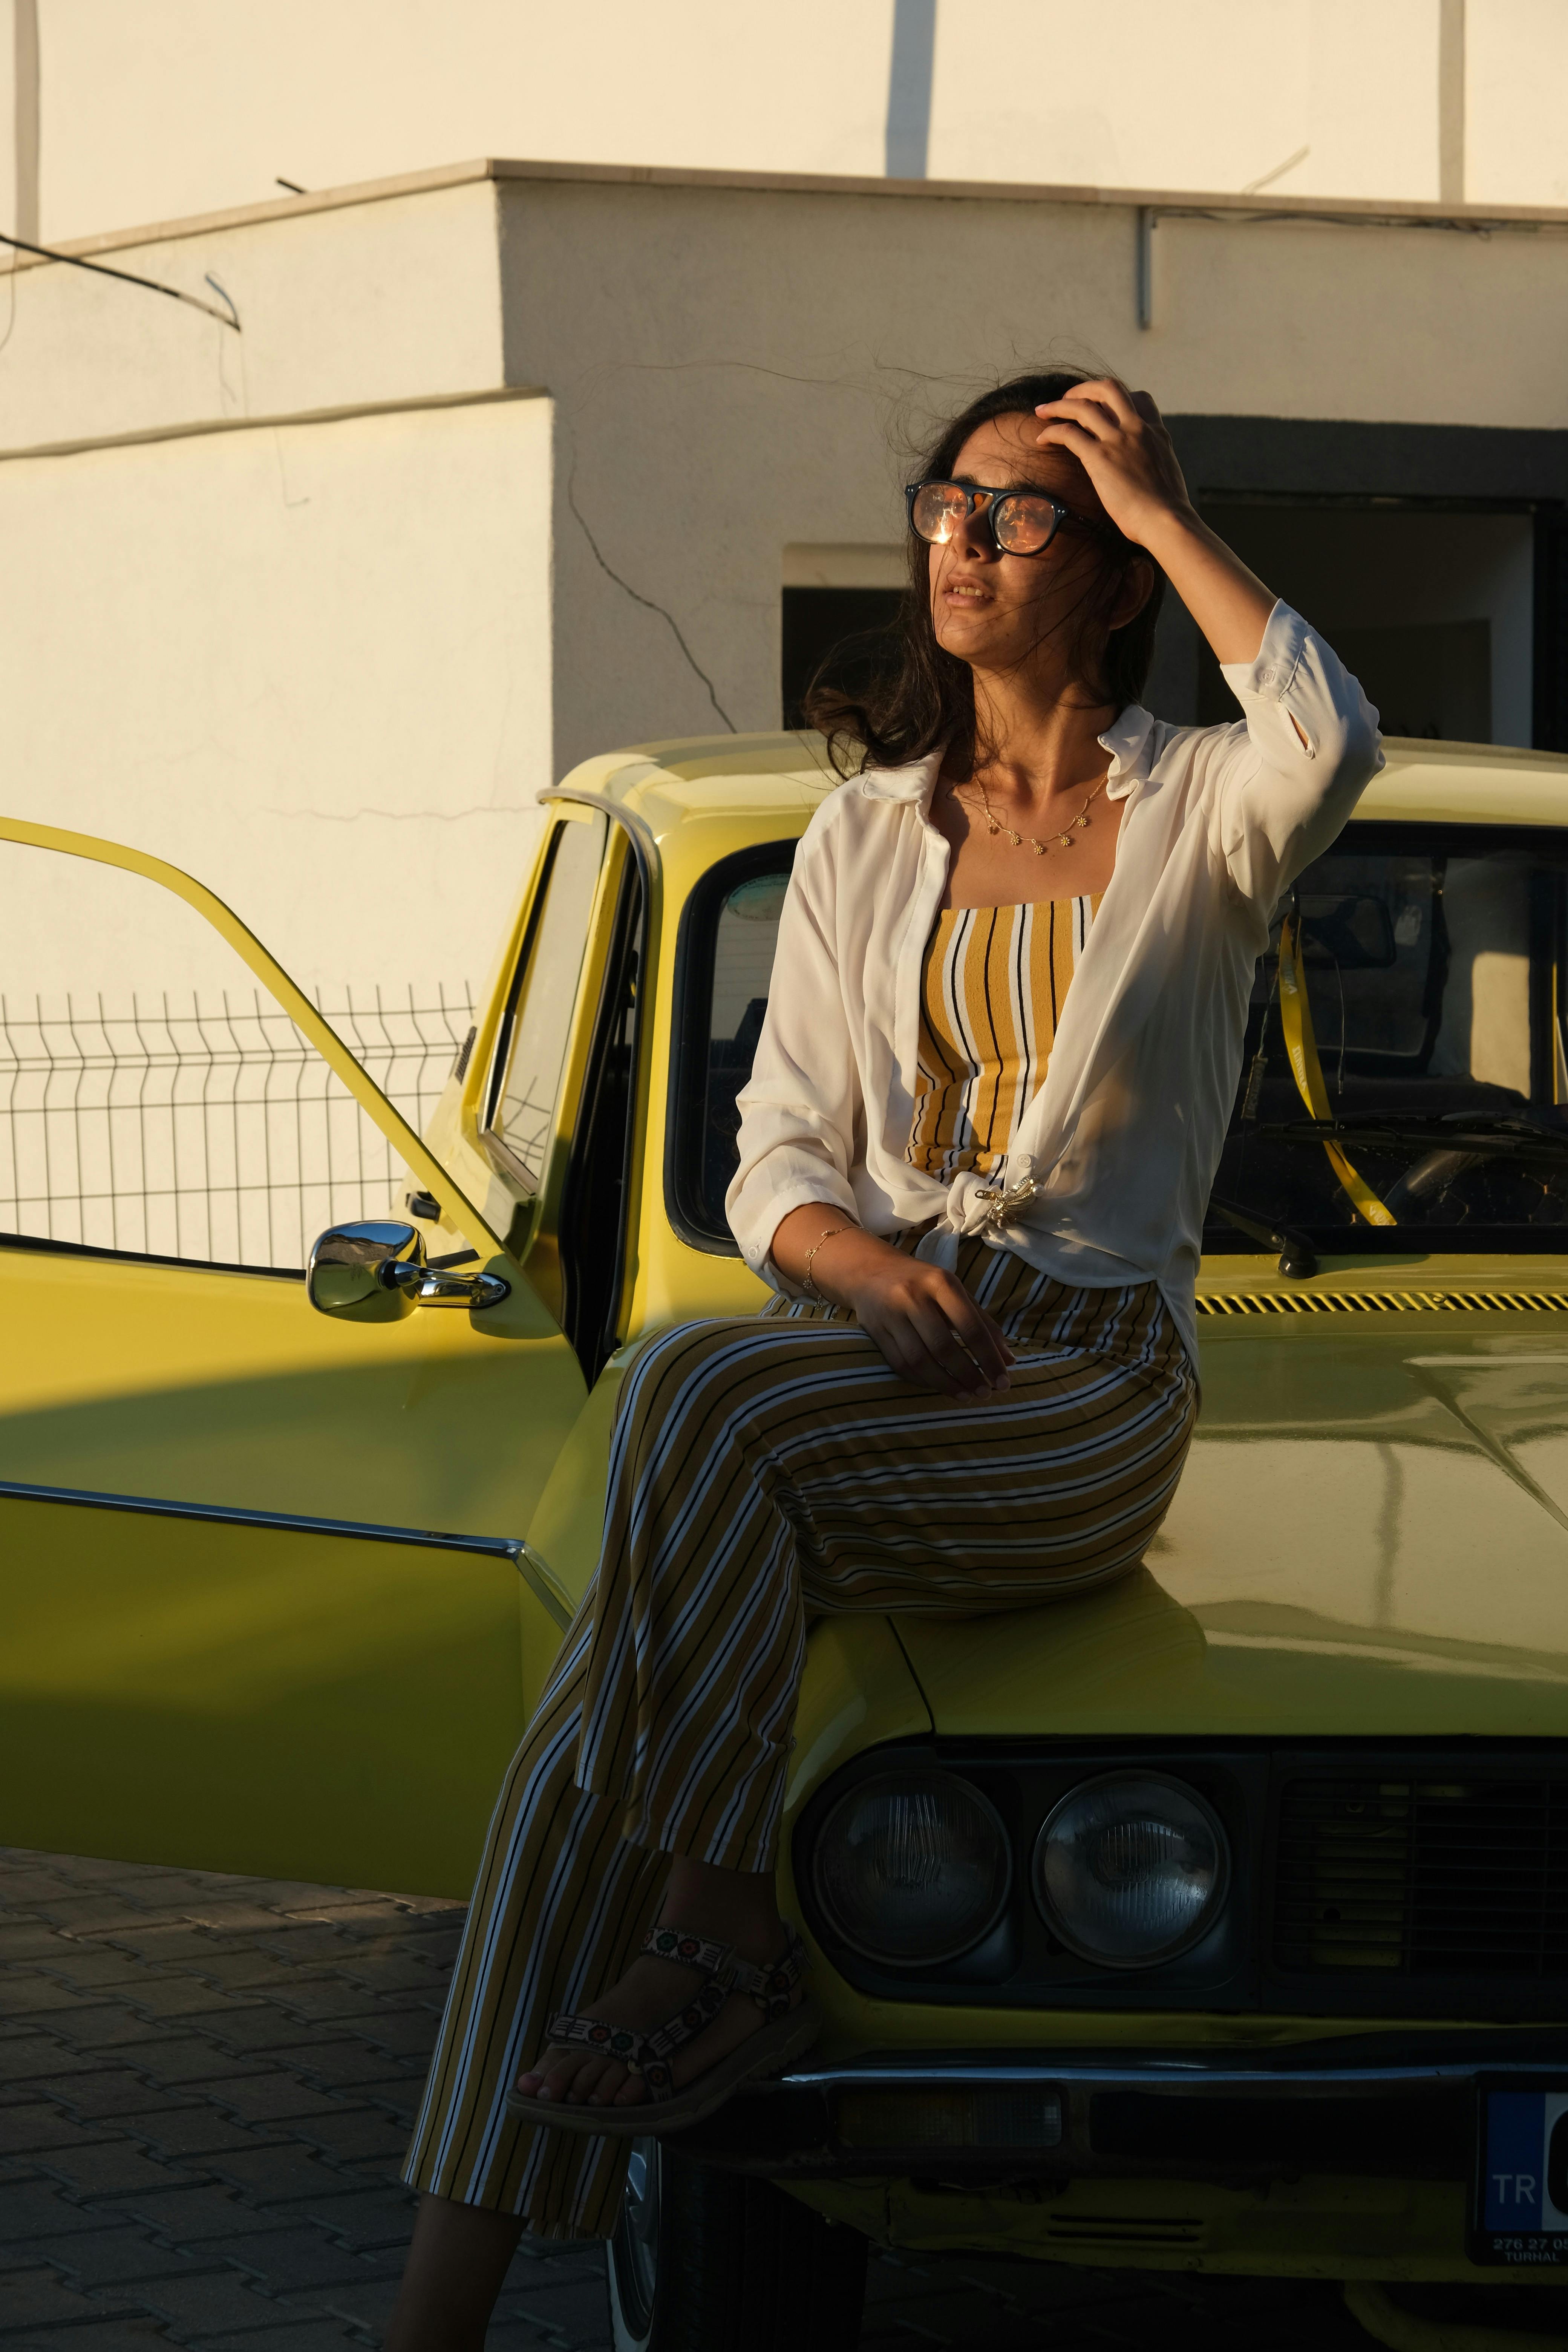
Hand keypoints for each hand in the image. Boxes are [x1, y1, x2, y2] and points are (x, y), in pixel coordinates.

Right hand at [770, 1210, 1014, 1402]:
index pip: (970, 1326)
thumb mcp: (955, 1292)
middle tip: (985, 1393)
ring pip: (920, 1360)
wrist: (870, 1271)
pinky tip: (940, 1387)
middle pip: (943, 1347)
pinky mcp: (875, 1331)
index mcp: (940, 1282)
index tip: (1002, 1381)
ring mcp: (890, 1314)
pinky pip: (901, 1364)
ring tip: (966, 1396)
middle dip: (968, 1375)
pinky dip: (923, 1381)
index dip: (988, 1358)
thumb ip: (983, 1323)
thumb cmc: (923, 1283)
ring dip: (946, 1383)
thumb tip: (1008, 1361)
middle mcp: (913, 1296)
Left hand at [1032, 377, 1192, 549]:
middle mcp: (1137, 428)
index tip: (1103, 407)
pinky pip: (1069, 433)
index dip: (1117, 398)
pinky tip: (1042, 439)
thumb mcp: (1166, 473)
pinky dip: (1052, 432)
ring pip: (1083, 406)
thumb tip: (1144, 469)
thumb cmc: (1166, 510)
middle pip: (1109, 389)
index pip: (1139, 398)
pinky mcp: (1100, 457)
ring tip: (1043, 411)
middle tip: (1068, 399)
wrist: (1166, 521)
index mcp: (1155, 432)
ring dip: (1059, 405)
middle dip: (1084, 389)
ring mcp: (1118, 440)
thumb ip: (1153, 460)